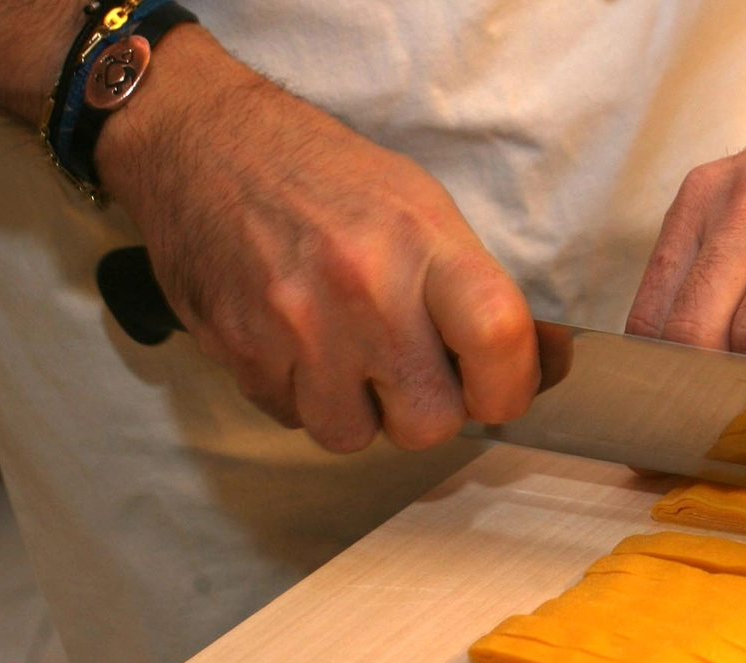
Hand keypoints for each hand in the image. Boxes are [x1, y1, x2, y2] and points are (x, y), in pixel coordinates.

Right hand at [95, 28, 538, 452]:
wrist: (201, 142)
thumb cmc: (323, 176)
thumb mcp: (420, 207)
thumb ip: (478, 288)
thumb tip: (545, 361)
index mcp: (420, 241)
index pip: (497, 336)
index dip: (513, 386)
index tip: (504, 390)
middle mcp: (360, 288)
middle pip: (430, 422)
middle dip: (427, 409)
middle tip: (414, 371)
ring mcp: (294, 326)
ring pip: (355, 437)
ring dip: (360, 412)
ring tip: (349, 356)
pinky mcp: (240, 352)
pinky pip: (293, 419)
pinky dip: (303, 396)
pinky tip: (298, 345)